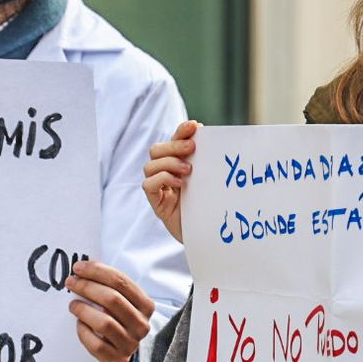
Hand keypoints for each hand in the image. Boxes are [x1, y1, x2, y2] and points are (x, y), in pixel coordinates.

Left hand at [65, 259, 154, 361]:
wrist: (121, 354)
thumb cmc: (118, 321)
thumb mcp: (122, 303)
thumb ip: (110, 288)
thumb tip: (84, 268)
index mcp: (145, 305)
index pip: (121, 282)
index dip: (97, 272)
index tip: (78, 268)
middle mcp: (141, 324)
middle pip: (112, 299)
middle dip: (87, 287)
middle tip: (71, 283)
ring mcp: (130, 343)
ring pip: (104, 323)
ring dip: (84, 310)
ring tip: (73, 305)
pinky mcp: (117, 359)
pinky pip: (96, 344)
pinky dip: (84, 332)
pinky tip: (79, 324)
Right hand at [143, 120, 199, 242]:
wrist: (209, 235)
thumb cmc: (211, 206)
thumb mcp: (211, 180)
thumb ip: (208, 162)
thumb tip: (214, 139)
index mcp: (179, 163)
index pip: (174, 140)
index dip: (181, 131)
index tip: (195, 126)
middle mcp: (165, 173)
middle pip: (157, 149)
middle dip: (174, 145)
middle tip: (193, 148)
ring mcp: (159, 188)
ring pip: (150, 165)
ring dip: (169, 163)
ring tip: (188, 170)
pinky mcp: (156, 203)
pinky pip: (148, 184)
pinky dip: (162, 179)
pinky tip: (179, 184)